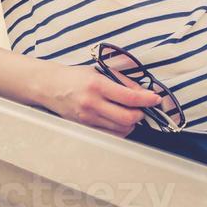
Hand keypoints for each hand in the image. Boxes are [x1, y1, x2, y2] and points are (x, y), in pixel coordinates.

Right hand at [38, 57, 166, 137]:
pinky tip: (119, 120)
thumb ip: (122, 82)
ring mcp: (88, 119)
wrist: (50, 87)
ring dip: (131, 123)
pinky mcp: (85, 128)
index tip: (156, 99)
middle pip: (127, 118)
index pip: (129, 97)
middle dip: (141, 114)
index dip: (146, 100)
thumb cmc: (75, 77)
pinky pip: (110, 135)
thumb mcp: (99, 71)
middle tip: (143, 108)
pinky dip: (120, 129)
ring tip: (130, 112)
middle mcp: (92, 104)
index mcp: (97, 85)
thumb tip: (142, 93)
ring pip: (120, 129)